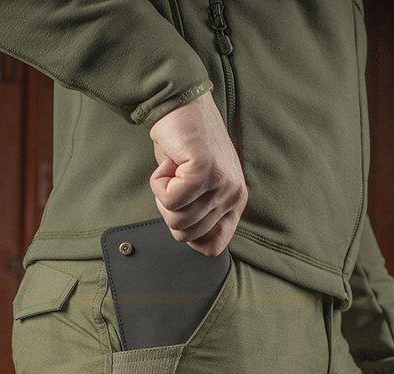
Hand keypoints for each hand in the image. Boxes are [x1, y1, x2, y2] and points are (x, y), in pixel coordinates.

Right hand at [149, 92, 246, 255]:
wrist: (180, 106)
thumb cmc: (184, 146)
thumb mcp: (198, 188)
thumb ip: (200, 213)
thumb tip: (187, 237)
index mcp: (235, 201)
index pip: (213, 247)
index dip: (188, 235)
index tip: (182, 209)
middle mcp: (233, 194)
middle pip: (187, 234)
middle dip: (170, 210)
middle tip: (175, 181)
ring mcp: (221, 183)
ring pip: (177, 219)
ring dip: (163, 194)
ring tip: (175, 168)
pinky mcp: (204, 171)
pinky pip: (170, 200)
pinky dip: (159, 183)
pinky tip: (170, 162)